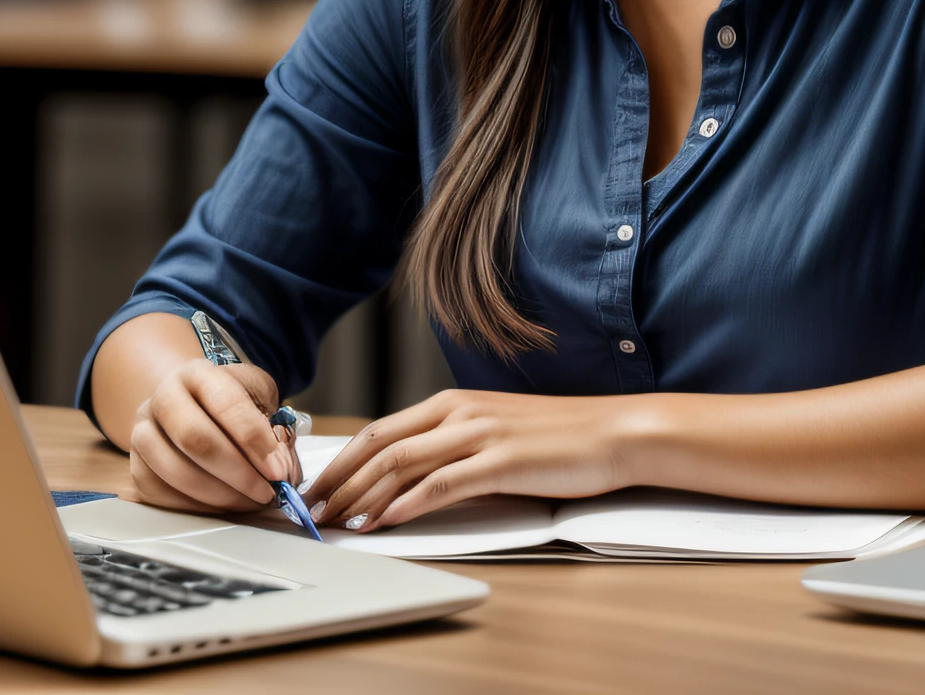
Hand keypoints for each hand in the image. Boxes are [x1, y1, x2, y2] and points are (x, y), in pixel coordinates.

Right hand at [127, 359, 299, 514]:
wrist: (189, 401)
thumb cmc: (230, 398)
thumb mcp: (256, 393)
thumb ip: (270, 423)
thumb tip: (281, 468)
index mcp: (198, 373)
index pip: (226, 403)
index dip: (253, 439)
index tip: (277, 468)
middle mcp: (164, 398)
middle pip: (195, 439)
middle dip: (237, 472)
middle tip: (266, 492)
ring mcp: (142, 431)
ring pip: (175, 471)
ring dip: (219, 495)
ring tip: (250, 502)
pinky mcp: (135, 464)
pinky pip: (160, 493)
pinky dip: (195, 506)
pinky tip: (224, 506)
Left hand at [302, 389, 640, 532]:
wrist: (614, 432)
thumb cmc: (560, 437)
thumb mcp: (496, 431)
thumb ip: (455, 446)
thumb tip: (409, 478)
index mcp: (456, 402)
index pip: (382, 429)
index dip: (342, 460)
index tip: (316, 489)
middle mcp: (461, 411)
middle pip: (381, 444)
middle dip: (339, 480)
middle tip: (310, 513)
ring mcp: (480, 434)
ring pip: (402, 463)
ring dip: (361, 495)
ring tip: (335, 522)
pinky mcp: (501, 461)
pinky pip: (441, 483)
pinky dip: (406, 504)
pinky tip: (384, 521)